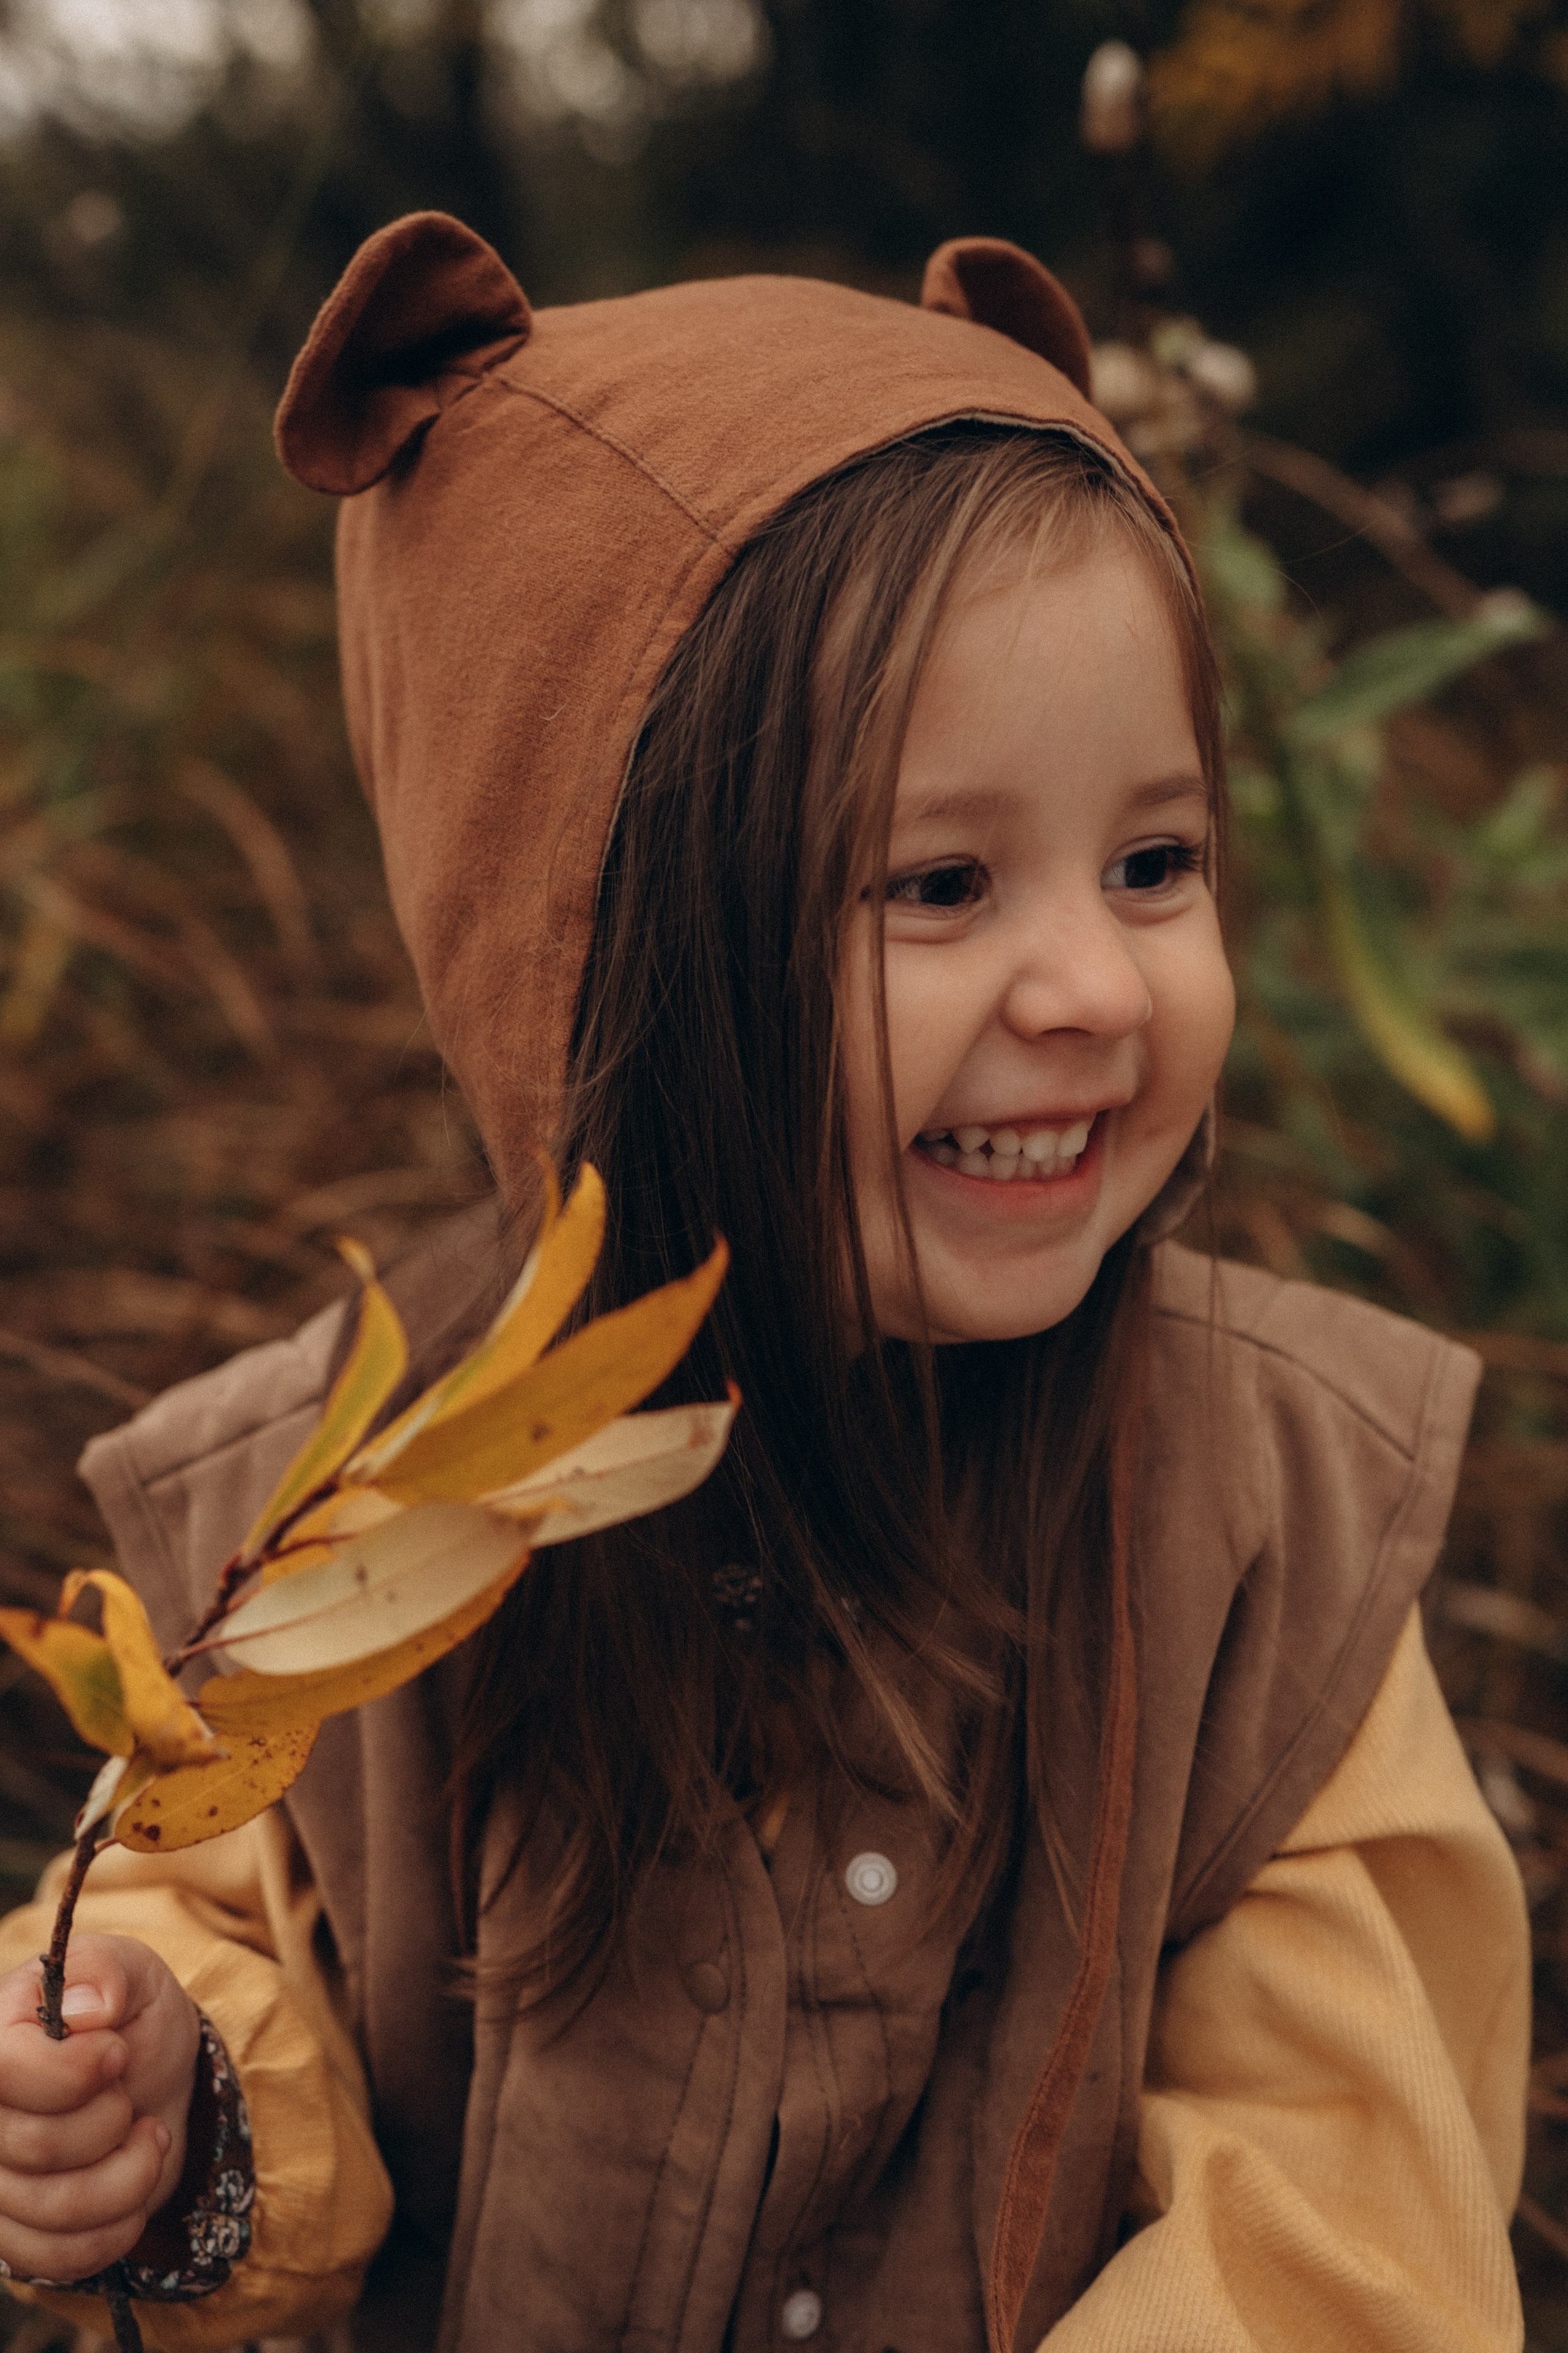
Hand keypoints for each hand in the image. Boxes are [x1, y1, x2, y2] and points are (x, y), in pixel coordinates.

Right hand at [0, 1933, 199, 2283]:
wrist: (151, 2084)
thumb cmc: (130, 2022)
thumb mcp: (132, 1974)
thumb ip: (108, 1972)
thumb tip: (89, 2008)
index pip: (4, 2071)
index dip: (72, 2072)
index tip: (116, 2052)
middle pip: (37, 2146)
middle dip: (111, 2118)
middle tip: (127, 2094)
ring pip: (57, 2208)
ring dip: (130, 2172)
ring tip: (143, 2133)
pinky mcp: (12, 2238)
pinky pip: (62, 2256)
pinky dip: (119, 2224)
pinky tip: (132, 2179)